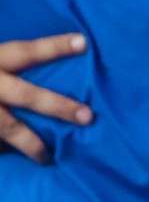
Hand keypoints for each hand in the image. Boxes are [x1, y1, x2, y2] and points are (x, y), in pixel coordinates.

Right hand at [0, 33, 91, 163]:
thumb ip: (8, 60)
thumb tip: (61, 53)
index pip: (25, 51)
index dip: (53, 47)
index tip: (83, 42)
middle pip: (26, 94)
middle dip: (58, 106)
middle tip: (88, 116)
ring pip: (8, 128)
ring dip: (31, 144)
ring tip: (48, 157)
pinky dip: (2, 153)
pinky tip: (12, 160)